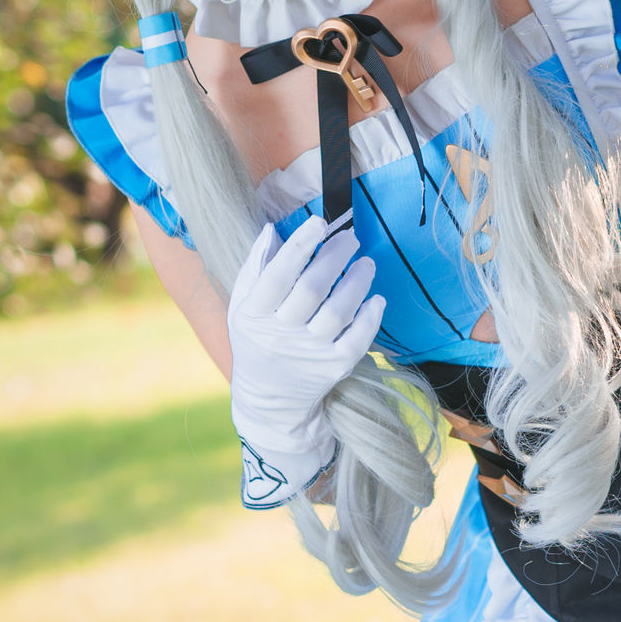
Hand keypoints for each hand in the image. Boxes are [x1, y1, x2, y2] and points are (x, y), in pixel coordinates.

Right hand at [226, 216, 383, 505]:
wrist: (269, 399)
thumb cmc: (257, 340)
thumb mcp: (243, 306)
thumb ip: (256, 267)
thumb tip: (273, 230)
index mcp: (253, 315)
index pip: (276, 275)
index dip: (299, 245)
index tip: (319, 222)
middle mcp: (279, 335)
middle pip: (311, 289)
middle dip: (334, 257)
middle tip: (350, 237)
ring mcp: (308, 354)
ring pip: (338, 312)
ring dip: (357, 282)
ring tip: (366, 263)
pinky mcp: (332, 368)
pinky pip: (357, 340)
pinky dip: (370, 317)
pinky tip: (376, 298)